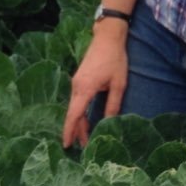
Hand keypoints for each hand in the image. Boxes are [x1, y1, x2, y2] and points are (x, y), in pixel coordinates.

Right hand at [61, 21, 128, 147]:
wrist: (107, 37)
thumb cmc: (115, 59)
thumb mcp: (118, 84)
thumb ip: (113, 104)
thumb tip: (109, 122)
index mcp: (85, 89)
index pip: (74, 115)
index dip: (70, 131)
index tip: (66, 145)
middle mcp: (76, 86)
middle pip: (73, 114)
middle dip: (76, 131)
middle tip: (82, 147)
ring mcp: (76, 82)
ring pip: (74, 107)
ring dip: (79, 122)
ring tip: (85, 137)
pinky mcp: (79, 79)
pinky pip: (76, 100)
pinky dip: (79, 112)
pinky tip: (85, 119)